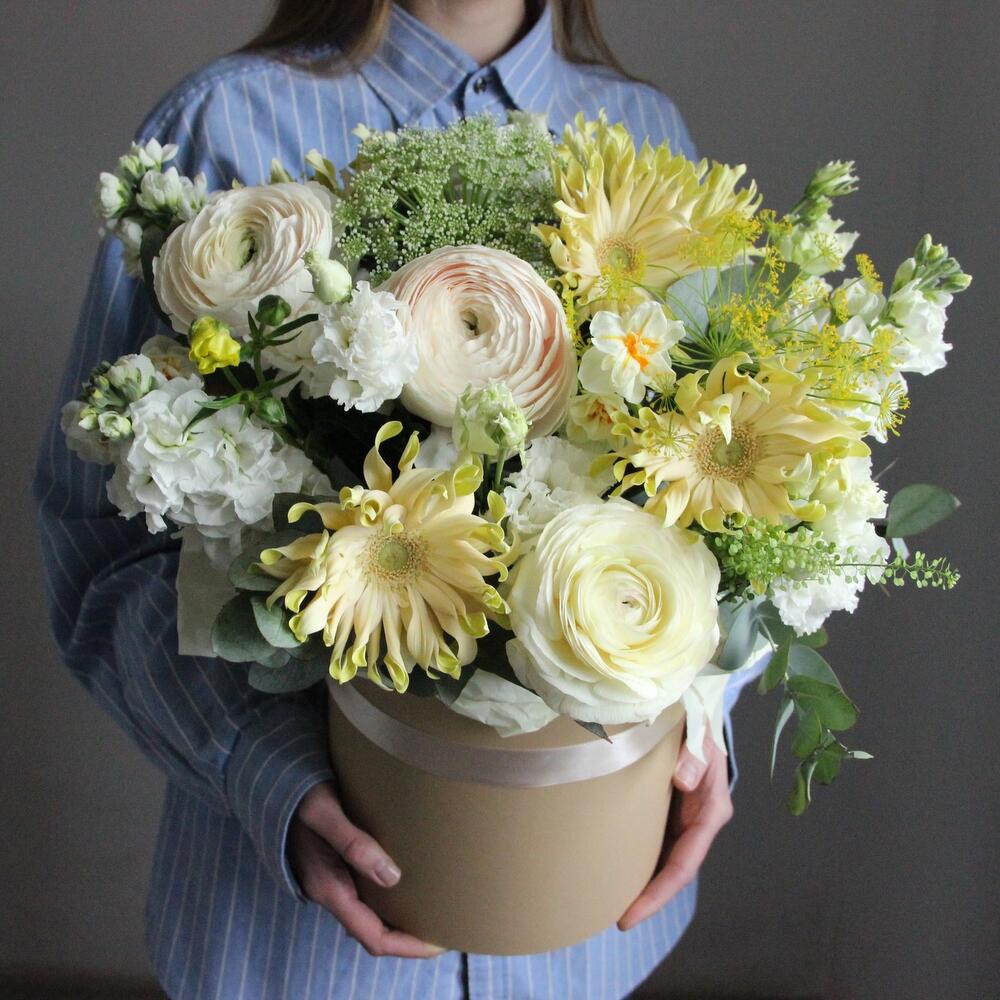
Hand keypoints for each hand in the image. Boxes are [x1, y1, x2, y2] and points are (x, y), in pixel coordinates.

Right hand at [289, 781, 445, 957]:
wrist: (270, 784)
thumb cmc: (297, 795)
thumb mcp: (324, 812)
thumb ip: (353, 843)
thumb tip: (392, 877)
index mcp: (328, 887)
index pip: (373, 936)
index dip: (407, 946)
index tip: (439, 944)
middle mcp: (330, 891)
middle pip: (374, 931)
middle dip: (409, 937)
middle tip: (446, 928)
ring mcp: (331, 880)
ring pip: (370, 913)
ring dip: (400, 918)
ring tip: (433, 908)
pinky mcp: (334, 865)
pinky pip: (366, 893)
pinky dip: (389, 897)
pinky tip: (408, 881)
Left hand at [617, 735, 732, 930]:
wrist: (699, 715)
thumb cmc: (702, 726)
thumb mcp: (703, 735)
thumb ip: (695, 755)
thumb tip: (683, 781)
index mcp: (710, 811)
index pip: (684, 865)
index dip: (658, 894)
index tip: (629, 915)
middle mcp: (698, 823)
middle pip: (672, 871)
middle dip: (645, 898)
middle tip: (610, 919)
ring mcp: (683, 818)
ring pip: (661, 859)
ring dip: (638, 881)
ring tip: (602, 900)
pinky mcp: (668, 810)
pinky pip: (651, 839)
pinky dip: (633, 855)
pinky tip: (610, 863)